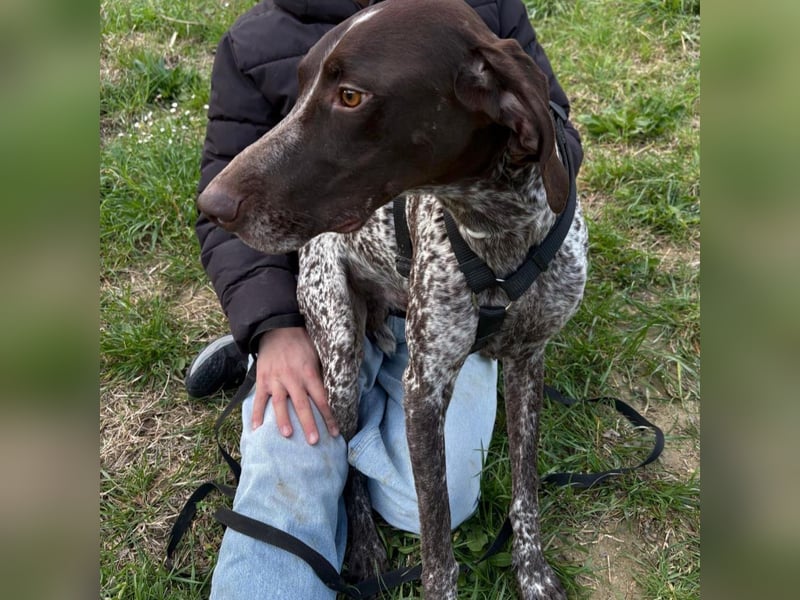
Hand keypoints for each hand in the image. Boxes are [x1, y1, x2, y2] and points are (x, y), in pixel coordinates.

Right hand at [252, 327, 338, 443]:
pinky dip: (256, 414)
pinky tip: (256, 428)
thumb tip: (337, 391)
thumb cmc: (302, 342)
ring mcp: (276, 380)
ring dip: (283, 420)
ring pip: (280, 403)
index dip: (329, 416)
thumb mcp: (317, 354)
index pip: (322, 398)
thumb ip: (323, 372)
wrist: (278, 328)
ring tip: (287, 435)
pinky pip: (259, 399)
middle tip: (314, 441)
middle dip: (309, 423)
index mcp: (309, 373)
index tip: (335, 432)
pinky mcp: (262, 380)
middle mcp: (292, 378)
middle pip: (302, 404)